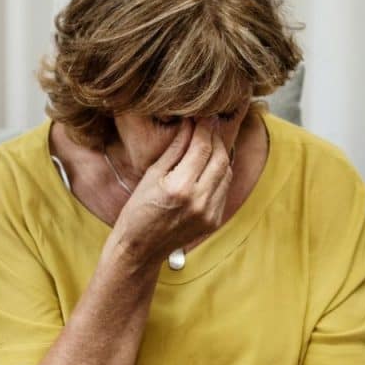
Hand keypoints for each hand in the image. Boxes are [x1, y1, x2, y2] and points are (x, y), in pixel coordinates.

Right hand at [110, 117, 232, 266]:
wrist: (140, 249)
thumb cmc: (138, 210)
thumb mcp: (152, 175)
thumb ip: (176, 149)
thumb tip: (190, 123)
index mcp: (180, 188)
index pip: (202, 148)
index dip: (205, 128)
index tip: (204, 115)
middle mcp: (199, 201)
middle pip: (220, 158)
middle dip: (216, 138)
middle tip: (208, 124)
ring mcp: (210, 213)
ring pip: (226, 172)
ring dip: (220, 154)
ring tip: (209, 142)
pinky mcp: (214, 221)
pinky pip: (224, 189)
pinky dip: (219, 173)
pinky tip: (208, 165)